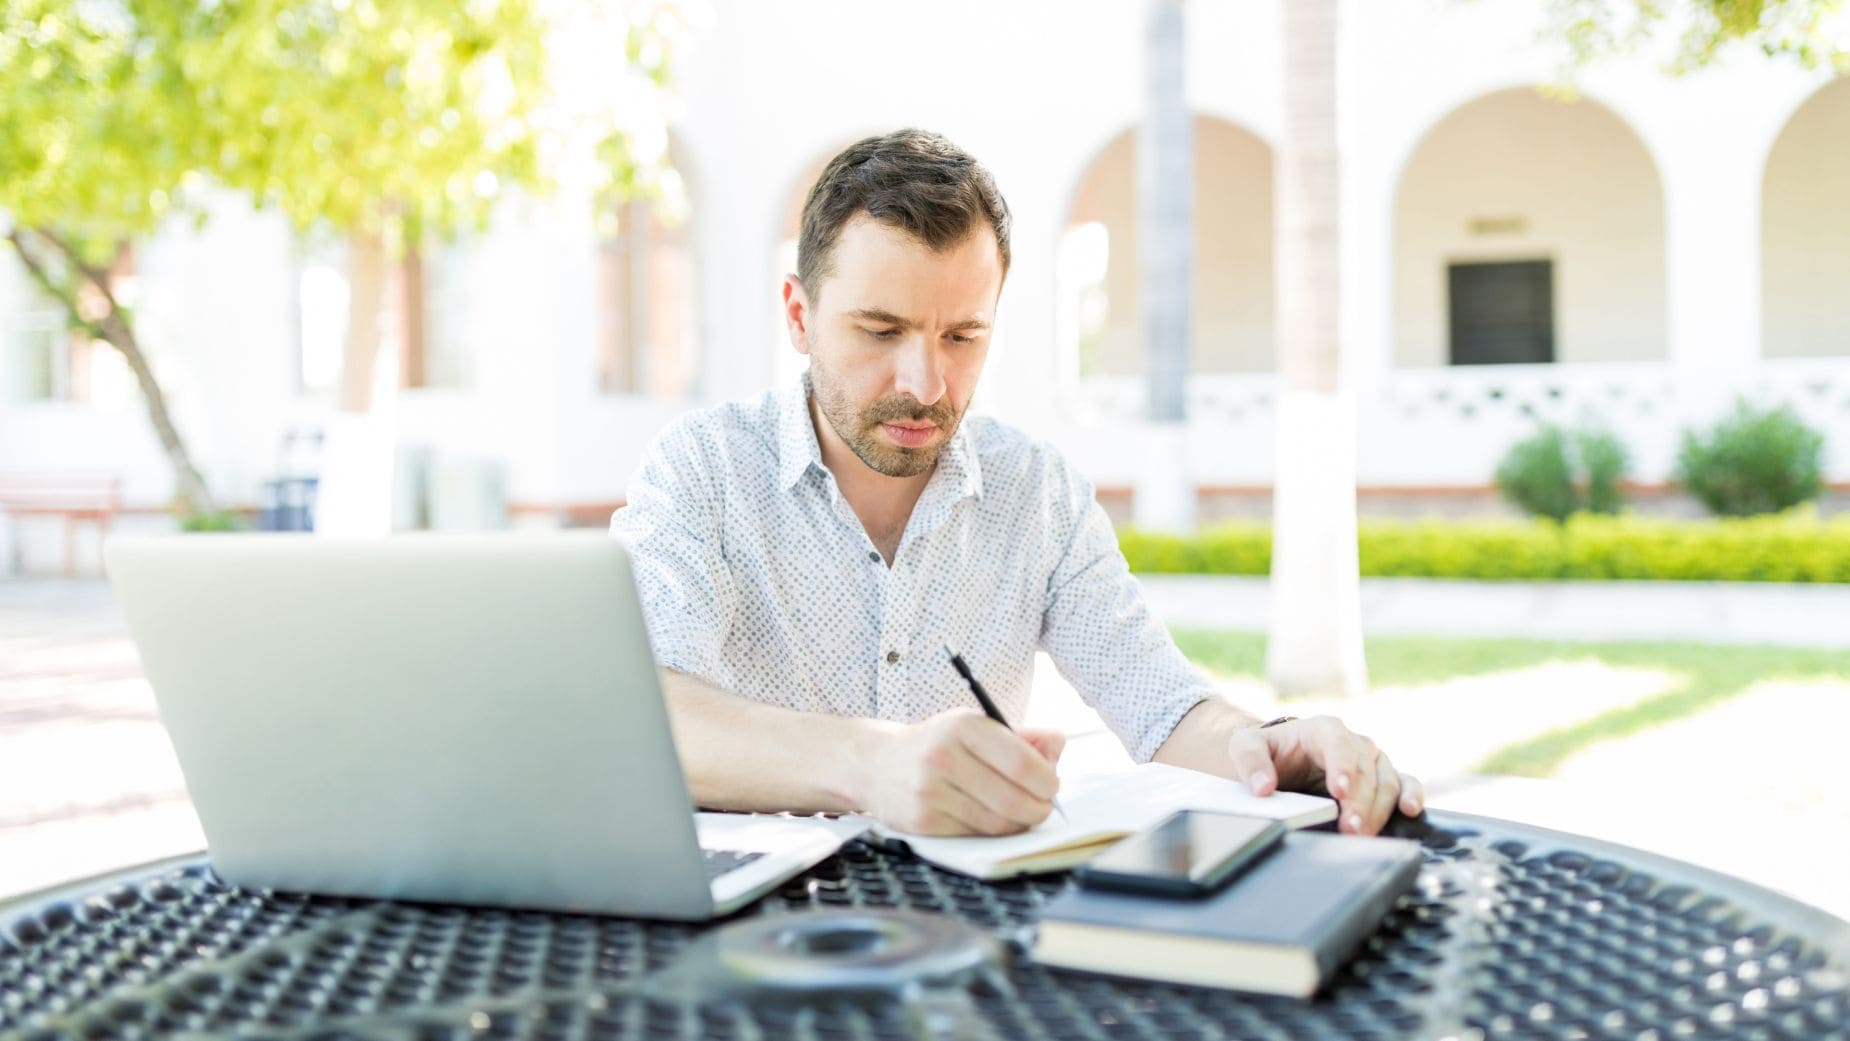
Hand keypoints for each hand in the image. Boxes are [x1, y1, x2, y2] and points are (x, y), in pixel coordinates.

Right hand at [859, 707, 1064, 835]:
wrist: (877, 764)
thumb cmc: (939, 745)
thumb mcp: (976, 727)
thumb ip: (1022, 736)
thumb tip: (1057, 746)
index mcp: (962, 725)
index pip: (1020, 761)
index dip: (1047, 780)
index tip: (1052, 785)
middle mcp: (942, 756)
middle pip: (1013, 799)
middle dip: (1038, 808)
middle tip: (1042, 807)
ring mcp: (929, 791)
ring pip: (996, 823)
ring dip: (1017, 824)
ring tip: (1018, 813)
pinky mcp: (921, 821)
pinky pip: (974, 835)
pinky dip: (991, 833)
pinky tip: (989, 819)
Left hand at [1225, 716, 1423, 835]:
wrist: (1281, 759)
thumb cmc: (1267, 751)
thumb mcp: (1246, 748)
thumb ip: (1251, 762)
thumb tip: (1263, 788)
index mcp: (1323, 729)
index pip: (1337, 744)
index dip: (1342, 767)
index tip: (1339, 792)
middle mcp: (1353, 743)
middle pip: (1365, 769)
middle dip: (1359, 801)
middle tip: (1349, 829)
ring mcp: (1372, 761)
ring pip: (1386, 781)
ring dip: (1379, 809)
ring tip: (1363, 834)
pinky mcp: (1383, 780)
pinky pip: (1405, 784)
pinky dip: (1412, 795)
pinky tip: (1411, 812)